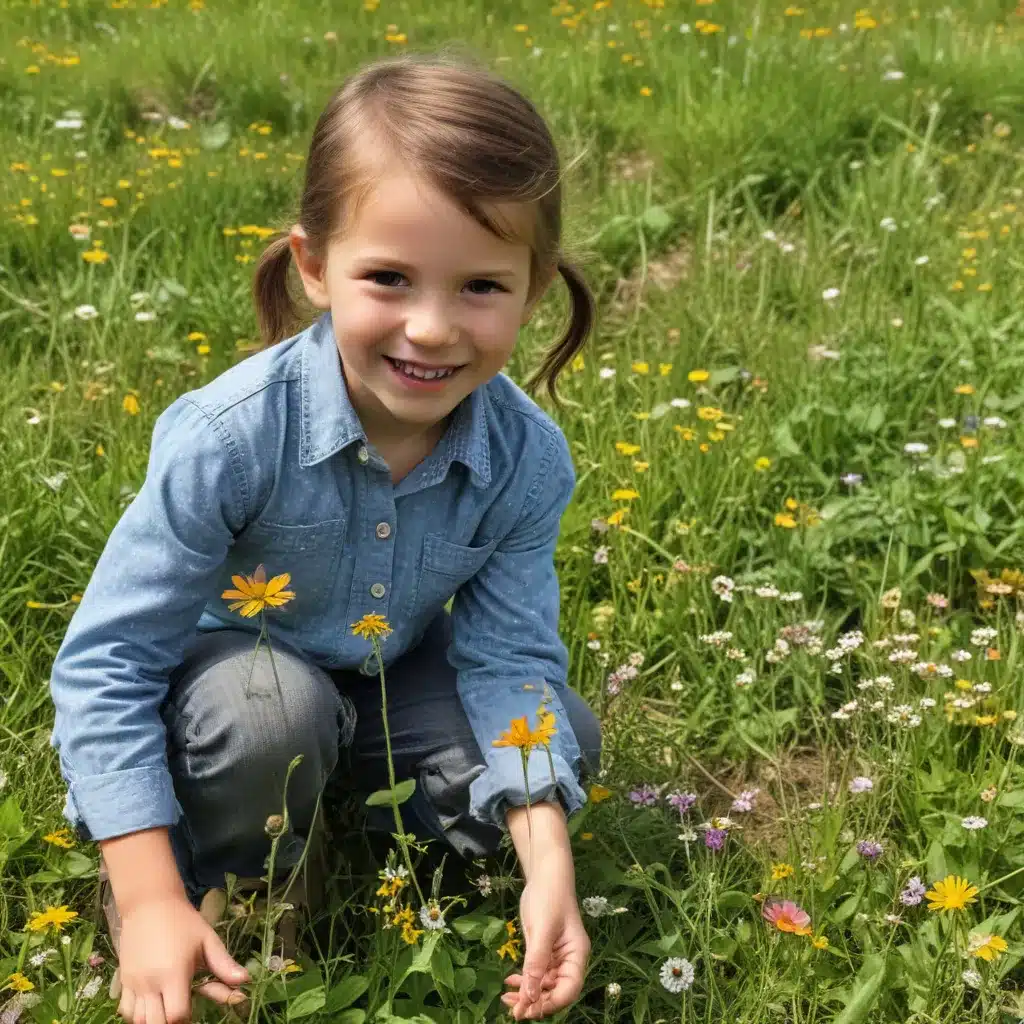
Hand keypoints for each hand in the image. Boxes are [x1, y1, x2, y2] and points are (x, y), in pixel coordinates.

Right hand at [116, 894, 249, 1023]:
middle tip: (181, 1011)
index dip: (187, 1019)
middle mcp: (151, 983)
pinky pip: (125, 1010)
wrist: (149, 903)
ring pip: (138, 1020)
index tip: (194, 1010)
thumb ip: (223, 964)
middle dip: (170, 1023)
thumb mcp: (207, 939)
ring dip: (154, 1020)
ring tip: (166, 1009)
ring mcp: (134, 984)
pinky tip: (150, 1005)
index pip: (177, 1015)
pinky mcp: (123, 981)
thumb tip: (245, 981)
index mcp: (174, 973)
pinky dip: (137, 1015)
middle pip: (156, 1023)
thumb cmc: (183, 920)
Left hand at [501, 859, 589, 1019]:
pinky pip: (536, 972)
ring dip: (527, 993)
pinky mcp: (544, 950)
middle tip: (511, 1008)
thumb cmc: (549, 898)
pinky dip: (524, 979)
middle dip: (534, 1002)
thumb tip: (529, 997)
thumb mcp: (542, 930)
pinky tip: (510, 980)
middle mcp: (568, 960)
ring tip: (506, 997)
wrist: (545, 874)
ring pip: (543, 985)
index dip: (548, 1004)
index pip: (568, 991)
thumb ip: (536, 964)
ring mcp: (556, 956)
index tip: (526, 1010)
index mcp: (576, 956)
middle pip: (555, 992)